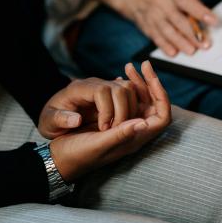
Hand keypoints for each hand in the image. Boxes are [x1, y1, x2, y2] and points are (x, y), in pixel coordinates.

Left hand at [39, 77, 139, 138]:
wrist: (55, 117)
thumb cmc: (51, 120)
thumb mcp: (49, 122)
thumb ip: (60, 120)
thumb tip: (76, 119)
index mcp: (79, 89)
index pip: (102, 91)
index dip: (107, 110)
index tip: (102, 129)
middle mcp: (94, 84)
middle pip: (120, 88)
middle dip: (122, 112)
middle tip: (114, 131)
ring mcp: (105, 87)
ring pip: (128, 89)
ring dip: (130, 110)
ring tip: (119, 128)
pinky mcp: (112, 94)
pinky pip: (130, 94)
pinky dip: (132, 107)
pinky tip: (124, 123)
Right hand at [49, 61, 171, 181]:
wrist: (59, 158)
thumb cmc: (77, 155)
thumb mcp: (98, 145)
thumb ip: (120, 135)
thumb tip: (143, 123)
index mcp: (134, 139)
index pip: (162, 117)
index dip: (161, 96)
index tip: (152, 78)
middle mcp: (133, 131)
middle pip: (154, 105)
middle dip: (150, 84)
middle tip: (143, 65)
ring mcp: (124, 124)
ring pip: (140, 100)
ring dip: (137, 83)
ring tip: (128, 66)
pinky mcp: (113, 119)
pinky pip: (127, 100)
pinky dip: (125, 87)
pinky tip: (120, 76)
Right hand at [89, 0, 217, 56]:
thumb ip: (191, 2)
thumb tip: (206, 20)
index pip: (187, 2)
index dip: (200, 12)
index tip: (214, 21)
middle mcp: (161, 3)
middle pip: (178, 20)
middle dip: (193, 34)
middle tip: (205, 44)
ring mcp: (152, 15)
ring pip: (167, 31)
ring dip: (180, 42)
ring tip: (192, 50)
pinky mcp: (147, 26)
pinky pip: (157, 38)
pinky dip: (165, 46)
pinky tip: (173, 52)